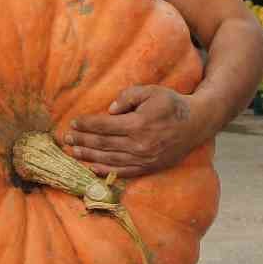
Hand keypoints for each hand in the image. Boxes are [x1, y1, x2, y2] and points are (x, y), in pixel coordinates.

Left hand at [65, 86, 208, 178]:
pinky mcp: (148, 167)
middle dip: (82, 140)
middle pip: (103, 144)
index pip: (104, 126)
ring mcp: (144, 159)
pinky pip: (122, 171)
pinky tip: (92, 167)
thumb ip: (128, 97)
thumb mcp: (151, 92)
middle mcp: (139, 144)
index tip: (74, 122)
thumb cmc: (171, 104)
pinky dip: (105, 170)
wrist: (195, 124)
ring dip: (89, 156)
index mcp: (138, 124)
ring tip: (73, 152)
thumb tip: (109, 110)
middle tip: (66, 138)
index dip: (87, 125)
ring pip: (109, 159)